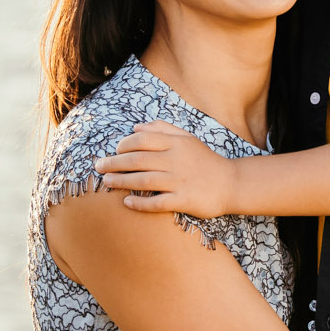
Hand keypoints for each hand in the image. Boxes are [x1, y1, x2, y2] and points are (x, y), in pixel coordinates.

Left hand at [93, 122, 237, 219]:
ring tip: (106, 183)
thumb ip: (162, 129)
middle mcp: (176, 160)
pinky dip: (140, 203)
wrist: (231, 183)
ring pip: (143, 180)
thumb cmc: (204, 160)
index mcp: (176, 143)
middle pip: (138, 160)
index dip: (123, 145)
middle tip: (99, 167)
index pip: (142, 140)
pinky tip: (127, 202)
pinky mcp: (184, 200)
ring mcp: (180, 181)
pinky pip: (157, 203)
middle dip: (114, 163)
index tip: (114, 151)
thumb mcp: (187, 138)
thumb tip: (135, 127)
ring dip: (121, 181)